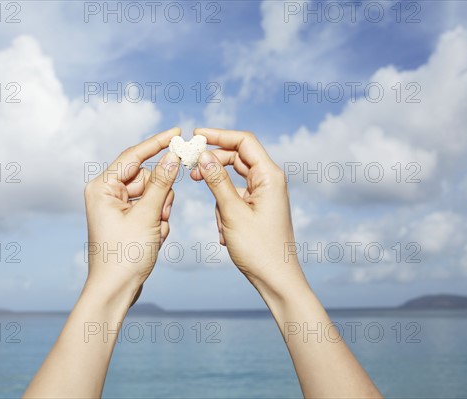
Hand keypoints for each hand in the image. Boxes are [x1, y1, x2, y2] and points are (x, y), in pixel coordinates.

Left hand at [84, 127, 180, 305]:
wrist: (116, 290)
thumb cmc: (125, 255)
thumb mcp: (148, 215)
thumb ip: (162, 183)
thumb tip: (173, 155)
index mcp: (102, 187)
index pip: (134, 155)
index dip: (157, 143)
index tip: (178, 132)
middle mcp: (107, 193)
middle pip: (147, 177)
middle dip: (160, 195)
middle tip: (160, 215)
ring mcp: (117, 207)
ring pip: (153, 193)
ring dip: (161, 211)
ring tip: (154, 232)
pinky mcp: (126, 220)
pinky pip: (151, 209)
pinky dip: (158, 222)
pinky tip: (153, 240)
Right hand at [191, 128, 305, 294]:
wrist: (275, 279)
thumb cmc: (259, 248)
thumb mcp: (232, 212)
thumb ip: (216, 181)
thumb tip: (202, 155)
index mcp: (270, 176)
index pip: (243, 142)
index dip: (219, 135)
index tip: (195, 136)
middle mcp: (269, 181)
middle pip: (236, 159)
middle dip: (213, 167)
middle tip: (191, 174)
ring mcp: (264, 194)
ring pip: (231, 182)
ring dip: (219, 200)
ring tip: (222, 226)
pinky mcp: (258, 207)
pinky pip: (235, 199)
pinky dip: (225, 212)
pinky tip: (225, 234)